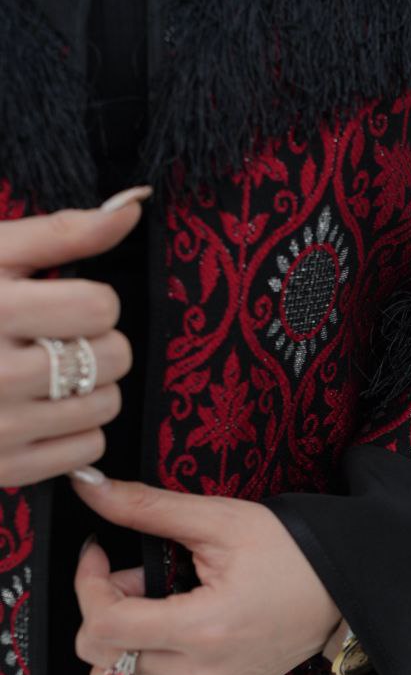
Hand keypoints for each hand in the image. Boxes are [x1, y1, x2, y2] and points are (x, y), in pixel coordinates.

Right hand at [0, 185, 151, 487]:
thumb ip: (63, 231)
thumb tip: (134, 206)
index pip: (101, 306)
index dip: (91, 301)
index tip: (63, 304)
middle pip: (113, 357)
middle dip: (97, 343)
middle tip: (57, 340)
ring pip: (106, 406)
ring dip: (91, 388)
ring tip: (49, 374)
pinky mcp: (2, 468)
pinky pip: (87, 451)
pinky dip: (76, 432)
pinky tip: (41, 411)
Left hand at [70, 473, 342, 674]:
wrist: (341, 591)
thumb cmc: (289, 552)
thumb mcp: (219, 520)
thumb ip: (146, 506)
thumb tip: (88, 484)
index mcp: (204, 629)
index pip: (103, 626)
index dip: (87, 582)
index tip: (99, 554)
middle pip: (99, 659)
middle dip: (100, 609)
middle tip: (132, 577)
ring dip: (114, 647)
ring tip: (148, 611)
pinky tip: (150, 645)